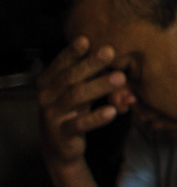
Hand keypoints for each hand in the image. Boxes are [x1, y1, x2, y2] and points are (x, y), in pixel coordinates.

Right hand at [37, 36, 134, 171]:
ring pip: (76, 97)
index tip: (86, 39)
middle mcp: (46, 97)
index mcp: (47, 83)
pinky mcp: (61, 135)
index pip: (60, 64)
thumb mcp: (75, 90)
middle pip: (70, 77)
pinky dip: (96, 118)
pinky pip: (79, 125)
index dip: (72, 52)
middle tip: (110, 52)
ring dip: (99, 86)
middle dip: (91, 63)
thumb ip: (85, 74)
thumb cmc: (72, 110)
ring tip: (120, 78)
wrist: (60, 147)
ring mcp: (52, 116)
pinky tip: (112, 112)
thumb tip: (107, 50)